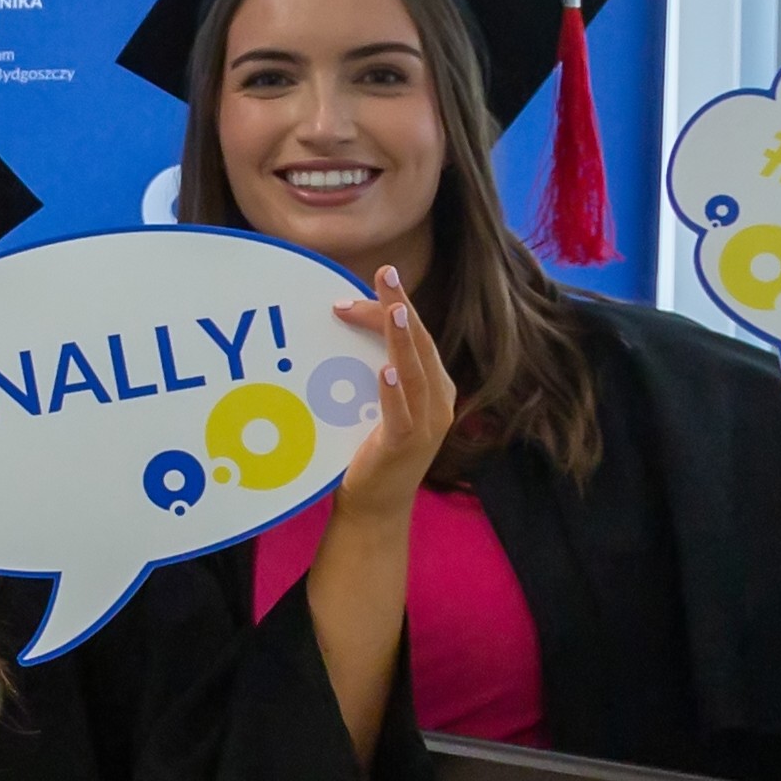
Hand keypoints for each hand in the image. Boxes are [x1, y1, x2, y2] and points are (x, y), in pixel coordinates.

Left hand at [326, 266, 455, 521]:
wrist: (375, 507)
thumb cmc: (371, 451)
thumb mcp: (377, 405)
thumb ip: (375, 373)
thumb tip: (343, 331)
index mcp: (433, 387)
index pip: (416, 337)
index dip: (396, 308)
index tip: (374, 281)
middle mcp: (437, 401)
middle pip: (420, 345)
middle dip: (401, 307)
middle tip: (385, 272)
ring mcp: (426, 424)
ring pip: (416, 373)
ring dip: (403, 339)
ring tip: (393, 309)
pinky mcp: (405, 445)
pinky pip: (402, 414)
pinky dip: (395, 390)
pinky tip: (386, 369)